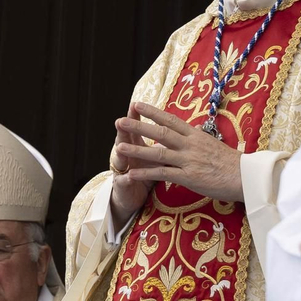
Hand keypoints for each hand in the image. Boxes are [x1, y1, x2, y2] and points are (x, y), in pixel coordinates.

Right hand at [109, 102, 156, 224]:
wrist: (133, 195)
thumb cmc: (147, 172)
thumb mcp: (158, 157)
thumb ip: (166, 143)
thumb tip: (180, 128)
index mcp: (138, 145)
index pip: (138, 128)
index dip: (137, 117)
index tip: (137, 105)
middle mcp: (128, 154)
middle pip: (126, 139)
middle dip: (125, 131)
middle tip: (121, 120)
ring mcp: (124, 169)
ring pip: (120, 159)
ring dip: (121, 154)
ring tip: (120, 148)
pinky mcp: (123, 185)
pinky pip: (124, 181)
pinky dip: (126, 179)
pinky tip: (128, 177)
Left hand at [112, 102, 243, 203]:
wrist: (247, 176)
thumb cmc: (233, 163)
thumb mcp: (214, 145)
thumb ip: (199, 140)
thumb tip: (191, 134)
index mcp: (196, 135)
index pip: (171, 120)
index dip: (153, 112)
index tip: (138, 104)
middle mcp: (190, 144)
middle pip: (160, 133)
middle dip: (138, 126)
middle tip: (119, 120)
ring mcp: (189, 160)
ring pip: (158, 153)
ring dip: (137, 149)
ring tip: (119, 146)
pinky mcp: (189, 176)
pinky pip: (163, 174)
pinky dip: (146, 173)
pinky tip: (132, 173)